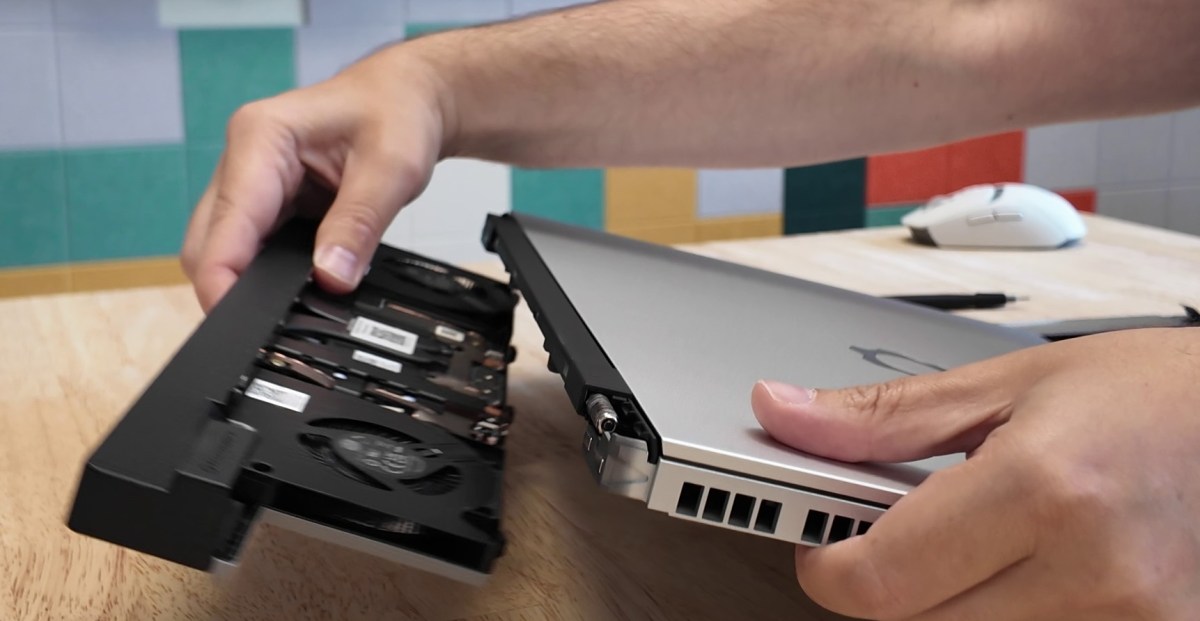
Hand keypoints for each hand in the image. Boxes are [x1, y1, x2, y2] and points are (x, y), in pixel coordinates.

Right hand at [181, 43, 451, 311]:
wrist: (405, 97)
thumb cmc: (395, 113)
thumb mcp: (392, 169)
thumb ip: (359, 225)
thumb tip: (331, 279)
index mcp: (260, 137)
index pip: (225, 224)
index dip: (223, 280)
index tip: (237, 323)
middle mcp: (242, 159)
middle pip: (208, 244)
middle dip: (230, 289)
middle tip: (268, 332)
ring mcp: (250, 182)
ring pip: (224, 250)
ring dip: (249, 282)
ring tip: (287, 312)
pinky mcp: (265, 202)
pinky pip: (251, 248)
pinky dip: (267, 274)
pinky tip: (294, 291)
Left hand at [751, 327, 1199, 619]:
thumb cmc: (1153, 394)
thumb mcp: (1010, 383)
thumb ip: (885, 415)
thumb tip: (782, 411)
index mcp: (1044, 489)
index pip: (881, 580)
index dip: (827, 566)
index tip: (822, 542)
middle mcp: (1095, 573)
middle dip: (887, 584)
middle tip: (904, 532)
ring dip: (950, 603)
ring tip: (984, 541)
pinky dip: (1008, 615)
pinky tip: (1023, 570)